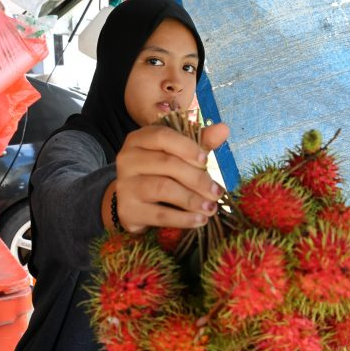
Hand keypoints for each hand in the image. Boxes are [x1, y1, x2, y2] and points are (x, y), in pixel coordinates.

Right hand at [111, 122, 228, 232]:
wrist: (133, 206)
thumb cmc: (161, 175)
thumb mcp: (179, 156)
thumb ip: (200, 142)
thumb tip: (224, 129)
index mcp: (139, 140)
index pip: (162, 136)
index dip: (187, 147)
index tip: (206, 161)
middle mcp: (127, 159)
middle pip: (166, 164)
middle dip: (197, 179)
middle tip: (217, 192)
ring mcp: (125, 185)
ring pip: (163, 188)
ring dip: (192, 199)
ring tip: (211, 208)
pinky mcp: (128, 210)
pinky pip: (160, 214)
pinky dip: (183, 218)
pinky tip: (199, 221)